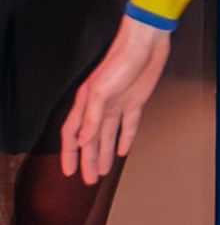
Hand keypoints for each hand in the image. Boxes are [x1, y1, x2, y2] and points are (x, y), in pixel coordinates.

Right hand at [62, 17, 170, 182]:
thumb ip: (90, 118)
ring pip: (108, 136)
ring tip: (103, 171)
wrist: (146, 44)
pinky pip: (129, 125)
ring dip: (105, 154)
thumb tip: (81, 142)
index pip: (72, 135)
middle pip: (91, 141)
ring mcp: (118, 105)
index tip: (68, 171)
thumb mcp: (101, 92)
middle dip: (88, 160)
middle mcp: (99, 107)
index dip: (69, 154)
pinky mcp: (136, 102)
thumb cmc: (120, 61)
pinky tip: (124, 150)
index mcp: (85, 104)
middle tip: (88, 180)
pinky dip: (126, 138)